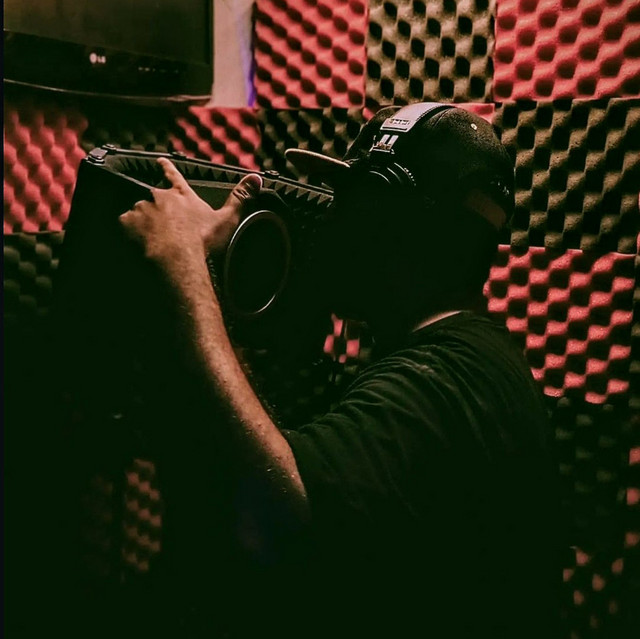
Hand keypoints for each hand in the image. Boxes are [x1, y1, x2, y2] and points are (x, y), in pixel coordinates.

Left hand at [120, 157, 261, 270]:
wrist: (178, 258)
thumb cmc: (203, 241)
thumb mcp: (227, 219)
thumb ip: (240, 197)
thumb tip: (257, 178)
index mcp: (183, 196)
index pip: (174, 176)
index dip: (167, 168)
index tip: (159, 160)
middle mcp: (160, 197)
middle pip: (153, 196)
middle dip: (155, 207)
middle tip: (159, 223)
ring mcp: (142, 208)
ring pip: (137, 211)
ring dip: (141, 222)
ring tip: (148, 238)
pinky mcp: (128, 222)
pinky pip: (124, 224)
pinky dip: (129, 232)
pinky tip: (135, 242)